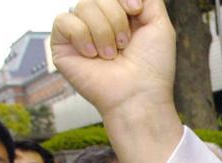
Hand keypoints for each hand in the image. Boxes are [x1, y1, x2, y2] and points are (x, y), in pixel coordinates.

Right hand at [51, 0, 174, 120]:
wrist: (139, 95)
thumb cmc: (152, 67)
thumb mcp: (159, 23)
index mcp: (118, 14)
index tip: (136, 11)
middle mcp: (98, 21)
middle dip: (116, 18)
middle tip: (125, 45)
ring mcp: (79, 32)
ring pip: (83, 6)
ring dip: (104, 32)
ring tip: (111, 56)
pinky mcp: (62, 45)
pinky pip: (64, 21)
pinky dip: (82, 37)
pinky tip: (92, 55)